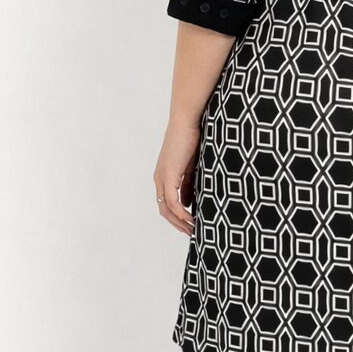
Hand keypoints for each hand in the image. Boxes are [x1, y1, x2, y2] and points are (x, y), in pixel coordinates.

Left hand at [153, 120, 199, 235]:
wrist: (186, 121)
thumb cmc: (191, 137)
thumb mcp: (191, 164)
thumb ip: (188, 182)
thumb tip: (188, 201)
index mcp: (164, 175)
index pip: (167, 202)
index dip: (177, 215)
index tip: (190, 223)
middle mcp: (160, 179)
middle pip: (164, 210)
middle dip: (177, 223)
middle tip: (191, 231)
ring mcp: (162, 178)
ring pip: (167, 209)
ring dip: (179, 221)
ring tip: (192, 229)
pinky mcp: (168, 176)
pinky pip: (173, 202)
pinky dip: (181, 213)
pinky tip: (191, 218)